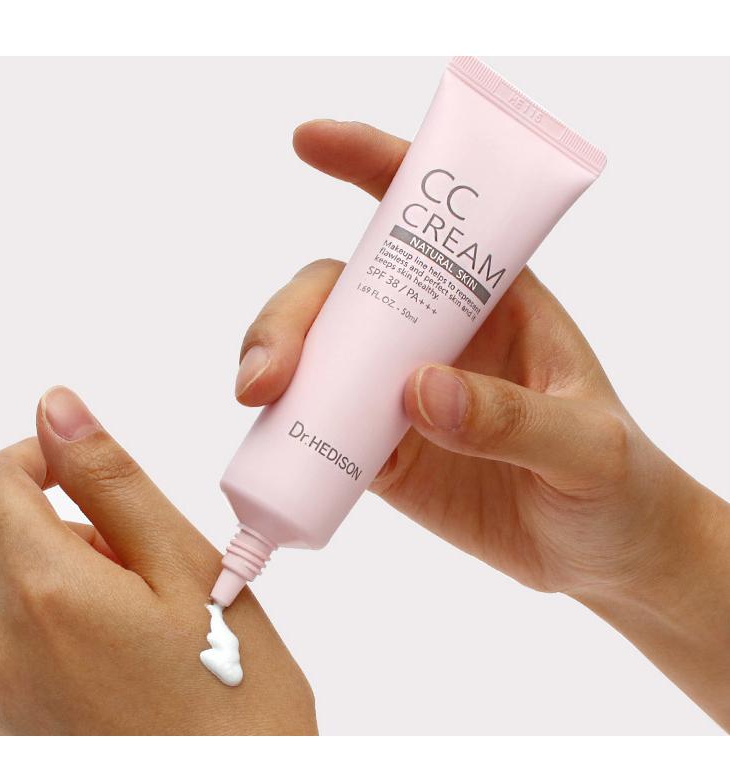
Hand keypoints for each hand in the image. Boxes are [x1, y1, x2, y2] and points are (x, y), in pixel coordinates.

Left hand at [0, 387, 316, 734]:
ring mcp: (2, 702)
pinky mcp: (15, 736)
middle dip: (65, 527)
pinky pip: (20, 653)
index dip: (37, 457)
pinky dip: (63, 634)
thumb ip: (113, 482)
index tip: (88, 471)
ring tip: (150, 622)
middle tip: (146, 563)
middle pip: (2, 541)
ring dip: (68, 582)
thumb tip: (59, 409)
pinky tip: (130, 667)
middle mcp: (1, 650)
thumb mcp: (187, 565)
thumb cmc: (232, 692)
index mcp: (45, 594)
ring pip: (13, 597)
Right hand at [236, 119, 729, 726]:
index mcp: (490, 300)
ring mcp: (397, 392)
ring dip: (272, 368)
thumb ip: (512, 419)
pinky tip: (271, 446)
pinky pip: (318, 427)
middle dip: (290, 317)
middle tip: (266, 376)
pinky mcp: (380, 451)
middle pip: (339, 293)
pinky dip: (285, 430)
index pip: (426, 217)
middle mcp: (432, 334)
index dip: (367, 165)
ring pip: (315, 356)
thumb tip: (419, 391)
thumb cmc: (616, 482)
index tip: (308, 143)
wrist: (600, 554)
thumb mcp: (585, 445)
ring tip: (258, 403)